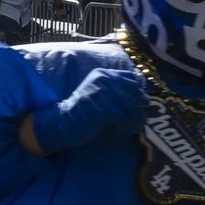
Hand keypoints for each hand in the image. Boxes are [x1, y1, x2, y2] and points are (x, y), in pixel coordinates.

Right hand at [28, 66, 147, 153]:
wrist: (63, 122)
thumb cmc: (82, 112)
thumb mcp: (98, 94)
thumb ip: (116, 91)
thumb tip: (142, 96)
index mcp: (104, 74)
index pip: (132, 78)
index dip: (138, 92)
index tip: (139, 104)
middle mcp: (105, 79)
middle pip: (135, 91)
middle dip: (139, 106)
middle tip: (137, 119)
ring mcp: (104, 92)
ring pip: (132, 104)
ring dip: (135, 118)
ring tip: (130, 127)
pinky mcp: (104, 107)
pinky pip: (125, 116)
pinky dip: (128, 125)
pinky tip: (123, 130)